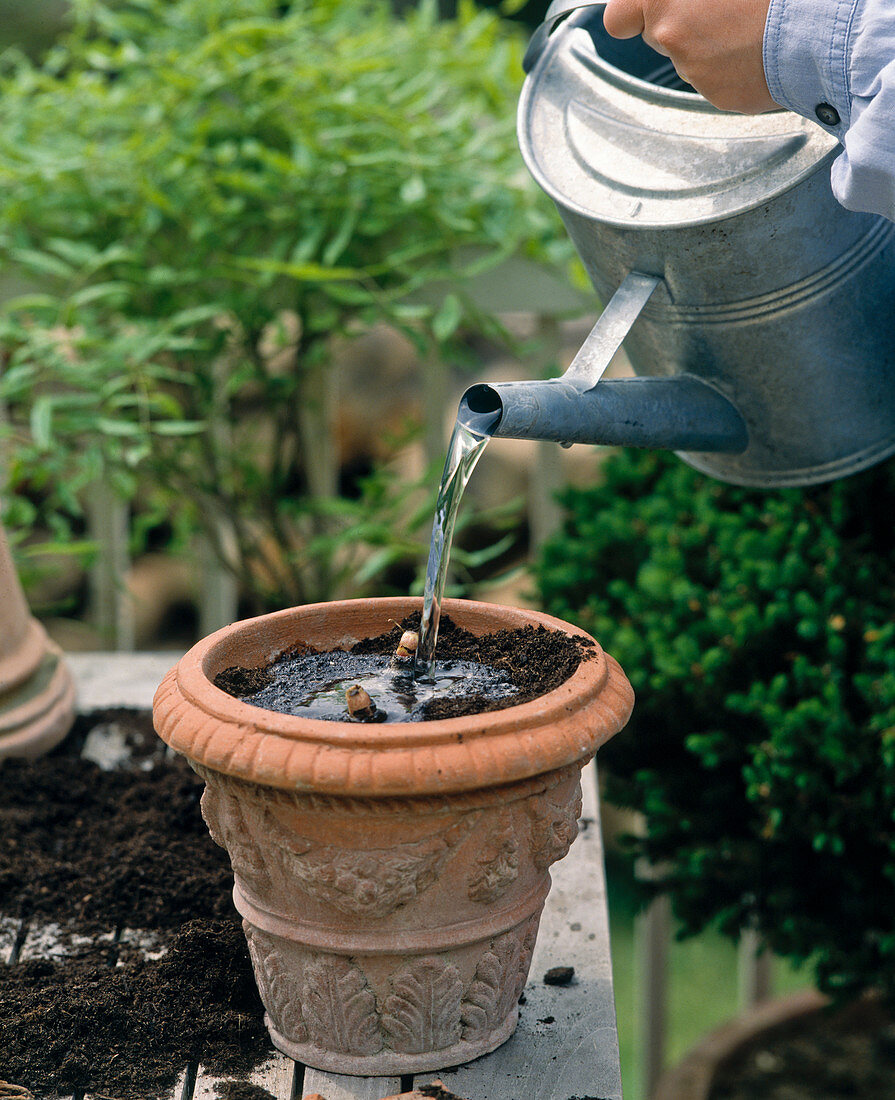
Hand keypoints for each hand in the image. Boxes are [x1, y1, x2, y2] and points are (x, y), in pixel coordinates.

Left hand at [602, 0, 777, 113]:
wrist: (814, 22)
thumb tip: (669, 2)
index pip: (618, 18)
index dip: (632, 16)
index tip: (641, 14)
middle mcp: (670, 34)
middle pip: (657, 37)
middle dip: (680, 27)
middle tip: (720, 9)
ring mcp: (693, 68)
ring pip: (689, 60)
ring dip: (710, 46)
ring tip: (748, 26)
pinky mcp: (716, 94)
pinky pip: (715, 80)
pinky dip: (731, 68)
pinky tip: (757, 48)